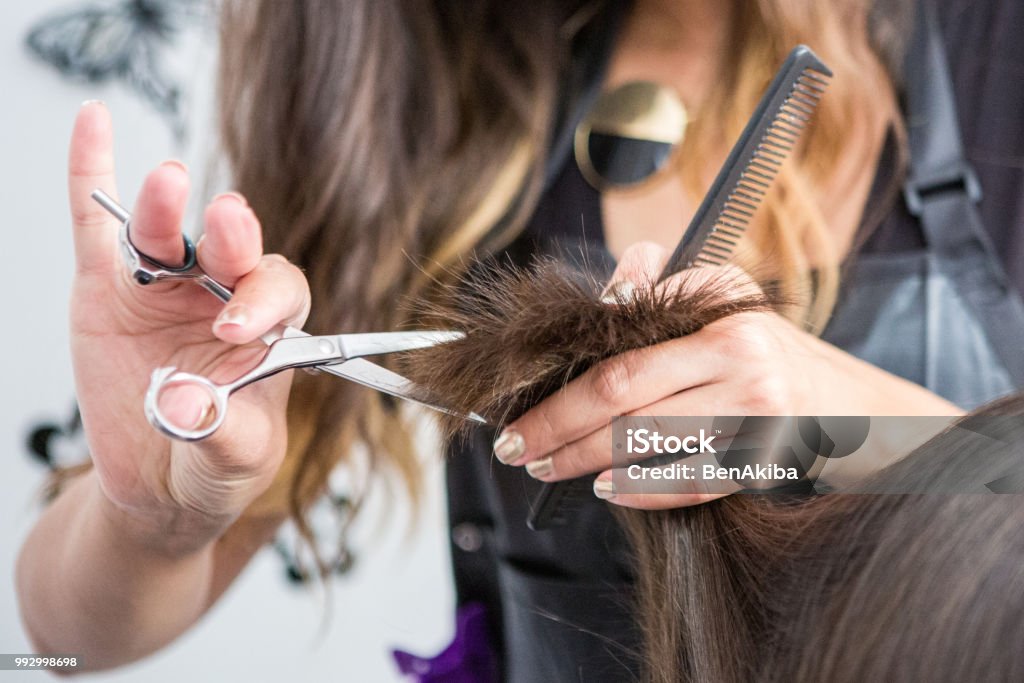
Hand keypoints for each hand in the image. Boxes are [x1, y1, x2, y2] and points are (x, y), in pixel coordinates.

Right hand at [68, 102, 308, 551]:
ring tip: (168, 184)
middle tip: (227, 227)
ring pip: (166, 234)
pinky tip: (93, 123)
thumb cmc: (214, 464)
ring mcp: (164, 287)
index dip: (266, 299)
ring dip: (166, 206)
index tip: (238, 327)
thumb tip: (180, 405)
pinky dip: (92, 174)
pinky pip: (98, 225)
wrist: (159, 486)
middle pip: (232, 250)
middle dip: (233, 235)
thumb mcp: (233, 460)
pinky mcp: (108, 288)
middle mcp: (222, 295)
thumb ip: (217, 432)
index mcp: (269, 328)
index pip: (281, 291)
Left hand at [490, 242, 962, 509]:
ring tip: (545, 466)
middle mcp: (742, 366)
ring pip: (648, 445)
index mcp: (722, 320)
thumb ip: (664, 284)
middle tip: (514, 446)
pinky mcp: (762, 464)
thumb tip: (608, 289)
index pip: (624, 353)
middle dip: (556, 425)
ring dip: (585, 460)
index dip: (564, 381)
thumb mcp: (726, 298)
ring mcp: (755, 420)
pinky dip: (641, 491)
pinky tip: (605, 489)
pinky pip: (689, 484)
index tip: (520, 396)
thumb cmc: (769, 347)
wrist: (851, 405)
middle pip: (623, 400)